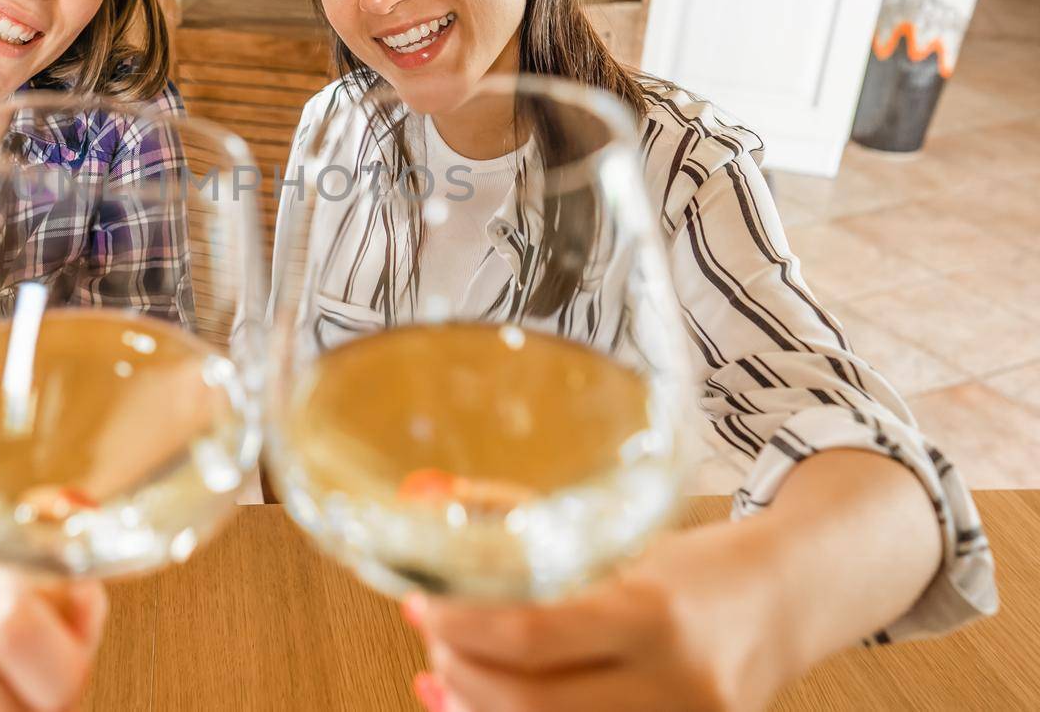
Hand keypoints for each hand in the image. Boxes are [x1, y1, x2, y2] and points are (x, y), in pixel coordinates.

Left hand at [408, 519, 790, 711]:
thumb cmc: (703, 567)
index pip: (533, 635)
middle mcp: (673, 685)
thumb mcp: (629, 546)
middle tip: (430, 644)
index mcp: (653, 615)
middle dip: (463, 678)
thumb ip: (546, 550)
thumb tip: (445, 522)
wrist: (794, 598)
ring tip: (446, 681)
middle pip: (534, 705)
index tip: (420, 608)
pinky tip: (485, 711)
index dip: (462, 627)